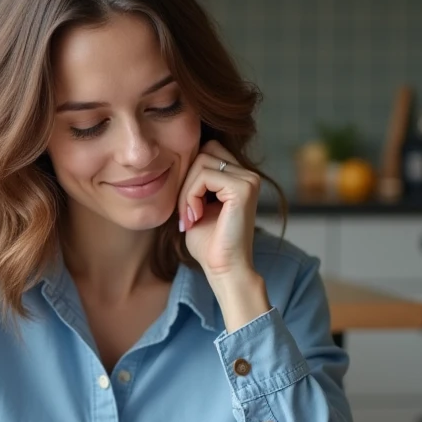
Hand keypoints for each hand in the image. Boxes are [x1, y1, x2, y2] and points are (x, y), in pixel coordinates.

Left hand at [178, 141, 270, 330]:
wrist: (223, 269)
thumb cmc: (208, 243)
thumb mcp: (195, 205)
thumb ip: (192, 182)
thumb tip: (173, 157)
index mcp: (240, 177)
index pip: (207, 151)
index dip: (189, 175)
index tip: (186, 208)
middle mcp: (249, 174)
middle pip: (204, 151)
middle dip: (187, 181)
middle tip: (185, 214)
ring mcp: (249, 179)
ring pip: (201, 162)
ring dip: (186, 191)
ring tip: (190, 217)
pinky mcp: (243, 188)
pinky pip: (204, 175)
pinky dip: (191, 196)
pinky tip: (195, 217)